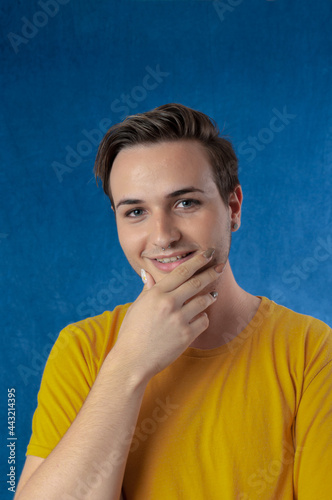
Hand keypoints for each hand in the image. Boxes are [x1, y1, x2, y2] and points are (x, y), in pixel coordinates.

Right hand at [112, 249, 223, 380]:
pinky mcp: (186, 335)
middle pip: (197, 282)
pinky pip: (203, 321)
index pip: (182, 271)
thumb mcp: (137, 307)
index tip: (208, 253)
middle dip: (211, 272)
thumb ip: (147, 289)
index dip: (197, 260)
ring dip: (211, 296)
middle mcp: (169, 303)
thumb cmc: (132, 333)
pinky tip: (201, 316)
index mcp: (156, 293)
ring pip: (203, 301)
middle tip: (220, 266)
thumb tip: (147, 274)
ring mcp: (179, 319)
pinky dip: (203, 318)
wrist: (133, 361)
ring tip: (213, 294)